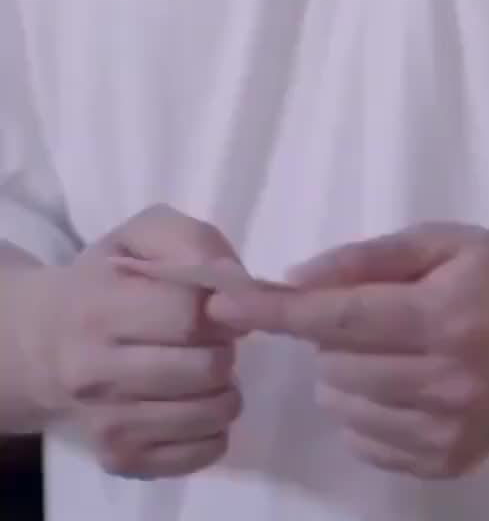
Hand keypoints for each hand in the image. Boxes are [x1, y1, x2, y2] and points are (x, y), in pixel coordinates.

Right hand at [23, 205, 243, 479]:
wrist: (42, 344)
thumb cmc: (106, 280)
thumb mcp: (141, 235)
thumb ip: (193, 242)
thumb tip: (239, 285)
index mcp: (98, 308)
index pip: (189, 314)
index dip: (223, 306)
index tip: (220, 304)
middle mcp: (95, 374)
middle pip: (205, 368)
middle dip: (225, 347)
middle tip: (213, 338)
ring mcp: (106, 425)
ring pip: (209, 413)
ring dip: (225, 387)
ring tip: (205, 368)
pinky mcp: (121, 461)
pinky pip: (202, 452)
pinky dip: (215, 426)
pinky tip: (195, 401)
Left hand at [209, 224, 488, 478]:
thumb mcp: (441, 241)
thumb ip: (367, 258)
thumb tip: (295, 279)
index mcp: (441, 315)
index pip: (339, 316)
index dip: (277, 311)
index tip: (223, 305)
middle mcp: (443, 379)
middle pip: (334, 366)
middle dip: (333, 336)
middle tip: (375, 314)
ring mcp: (446, 429)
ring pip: (343, 407)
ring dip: (347, 375)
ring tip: (394, 348)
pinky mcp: (447, 462)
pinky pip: (367, 442)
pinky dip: (367, 411)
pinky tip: (406, 383)